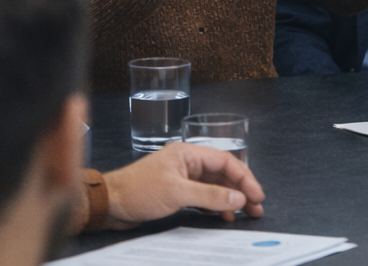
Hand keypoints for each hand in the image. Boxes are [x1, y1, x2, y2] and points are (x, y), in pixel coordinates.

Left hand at [104, 139, 265, 227]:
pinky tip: (223, 214)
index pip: (226, 161)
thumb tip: (239, 198)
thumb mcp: (178, 193)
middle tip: (256, 207)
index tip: (257, 195)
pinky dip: (214, 204)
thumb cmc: (139, 191)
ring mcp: (182, 177)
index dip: (245, 178)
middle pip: (222, 173)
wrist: (110, 204)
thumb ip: (211, 195)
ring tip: (244, 214)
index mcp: (189, 153)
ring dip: (229, 199)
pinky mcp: (176, 191)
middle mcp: (188, 162)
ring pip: (214, 185)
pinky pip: (203, 195)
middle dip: (240, 190)